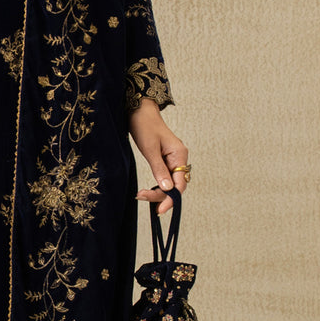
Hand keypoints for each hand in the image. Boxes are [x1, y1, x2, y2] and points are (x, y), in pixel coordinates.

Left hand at [128, 99, 189, 214]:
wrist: (139, 110)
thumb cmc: (144, 125)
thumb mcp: (150, 149)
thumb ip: (159, 169)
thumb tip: (167, 189)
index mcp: (180, 154)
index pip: (179, 183)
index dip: (171, 198)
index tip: (159, 210)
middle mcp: (179, 158)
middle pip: (176, 185)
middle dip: (161, 196)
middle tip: (141, 197)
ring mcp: (173, 159)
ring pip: (170, 183)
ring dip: (158, 192)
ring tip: (141, 195)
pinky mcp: (165, 159)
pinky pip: (165, 177)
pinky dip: (158, 185)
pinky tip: (148, 190)